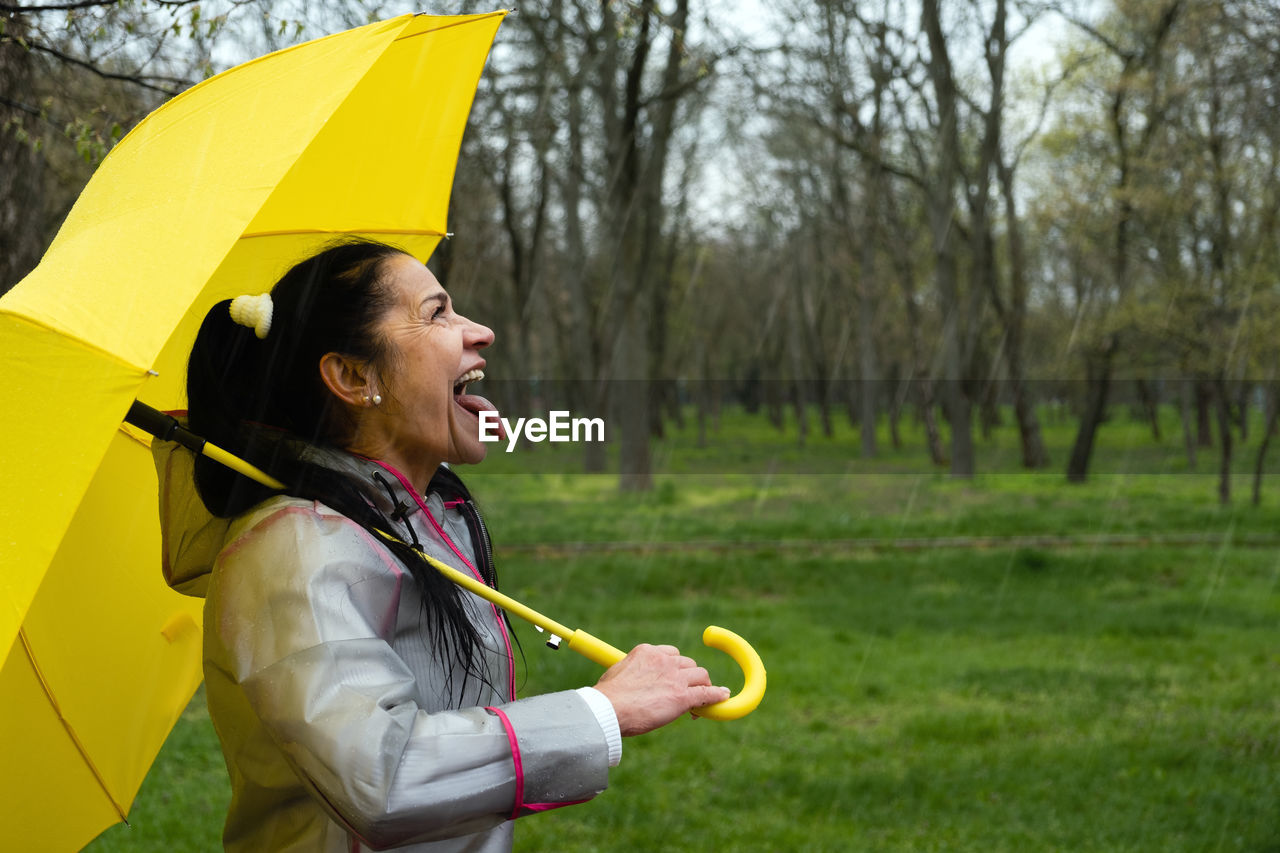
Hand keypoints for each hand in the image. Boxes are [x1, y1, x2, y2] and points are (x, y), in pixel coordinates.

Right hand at [593, 644, 730, 735]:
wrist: (608, 710)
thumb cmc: (606, 697)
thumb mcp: (617, 672)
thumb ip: (632, 671)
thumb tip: (633, 680)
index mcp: (647, 651)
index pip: (671, 654)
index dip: (675, 668)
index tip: (673, 679)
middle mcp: (663, 660)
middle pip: (688, 664)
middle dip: (689, 678)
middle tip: (684, 693)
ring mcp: (674, 678)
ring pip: (700, 676)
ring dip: (702, 686)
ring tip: (698, 702)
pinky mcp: (682, 696)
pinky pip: (707, 693)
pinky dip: (717, 695)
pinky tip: (723, 697)